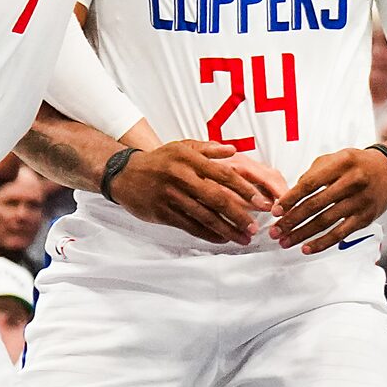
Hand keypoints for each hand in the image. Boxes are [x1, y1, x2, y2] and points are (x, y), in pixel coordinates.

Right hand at [112, 139, 279, 244]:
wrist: (125, 174)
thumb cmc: (160, 160)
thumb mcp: (183, 147)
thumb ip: (209, 149)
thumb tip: (233, 150)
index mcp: (191, 160)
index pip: (224, 175)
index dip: (244, 190)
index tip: (260, 202)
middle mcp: (182, 178)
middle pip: (217, 198)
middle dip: (239, 214)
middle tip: (255, 226)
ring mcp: (171, 197)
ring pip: (204, 216)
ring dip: (226, 229)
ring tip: (243, 237)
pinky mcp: (162, 213)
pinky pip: (189, 225)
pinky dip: (207, 234)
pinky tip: (221, 239)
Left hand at [275, 147, 386, 251]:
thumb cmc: (356, 165)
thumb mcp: (336, 158)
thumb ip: (313, 173)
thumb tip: (291, 198)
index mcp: (343, 162)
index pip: (310, 183)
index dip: (291, 198)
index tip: (276, 211)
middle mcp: (354, 181)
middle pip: (316, 204)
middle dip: (292, 220)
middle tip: (275, 231)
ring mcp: (361, 200)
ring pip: (326, 221)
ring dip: (302, 234)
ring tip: (285, 241)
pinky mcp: (366, 217)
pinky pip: (340, 233)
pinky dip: (322, 243)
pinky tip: (306, 248)